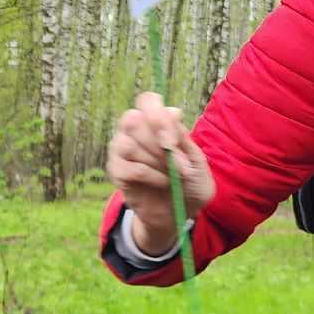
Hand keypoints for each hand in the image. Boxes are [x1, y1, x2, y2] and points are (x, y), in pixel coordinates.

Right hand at [107, 91, 214, 254]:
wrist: (180, 213)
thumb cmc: (190, 183)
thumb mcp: (197, 160)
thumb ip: (183, 137)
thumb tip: (172, 112)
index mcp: (156, 121)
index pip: (147, 101)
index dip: (158, 116)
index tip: (173, 139)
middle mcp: (135, 131)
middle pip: (132, 120)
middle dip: (158, 142)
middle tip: (179, 164)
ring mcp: (122, 150)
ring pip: (126, 144)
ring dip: (155, 161)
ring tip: (171, 174)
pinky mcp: (117, 171)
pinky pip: (128, 168)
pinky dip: (150, 176)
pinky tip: (163, 183)